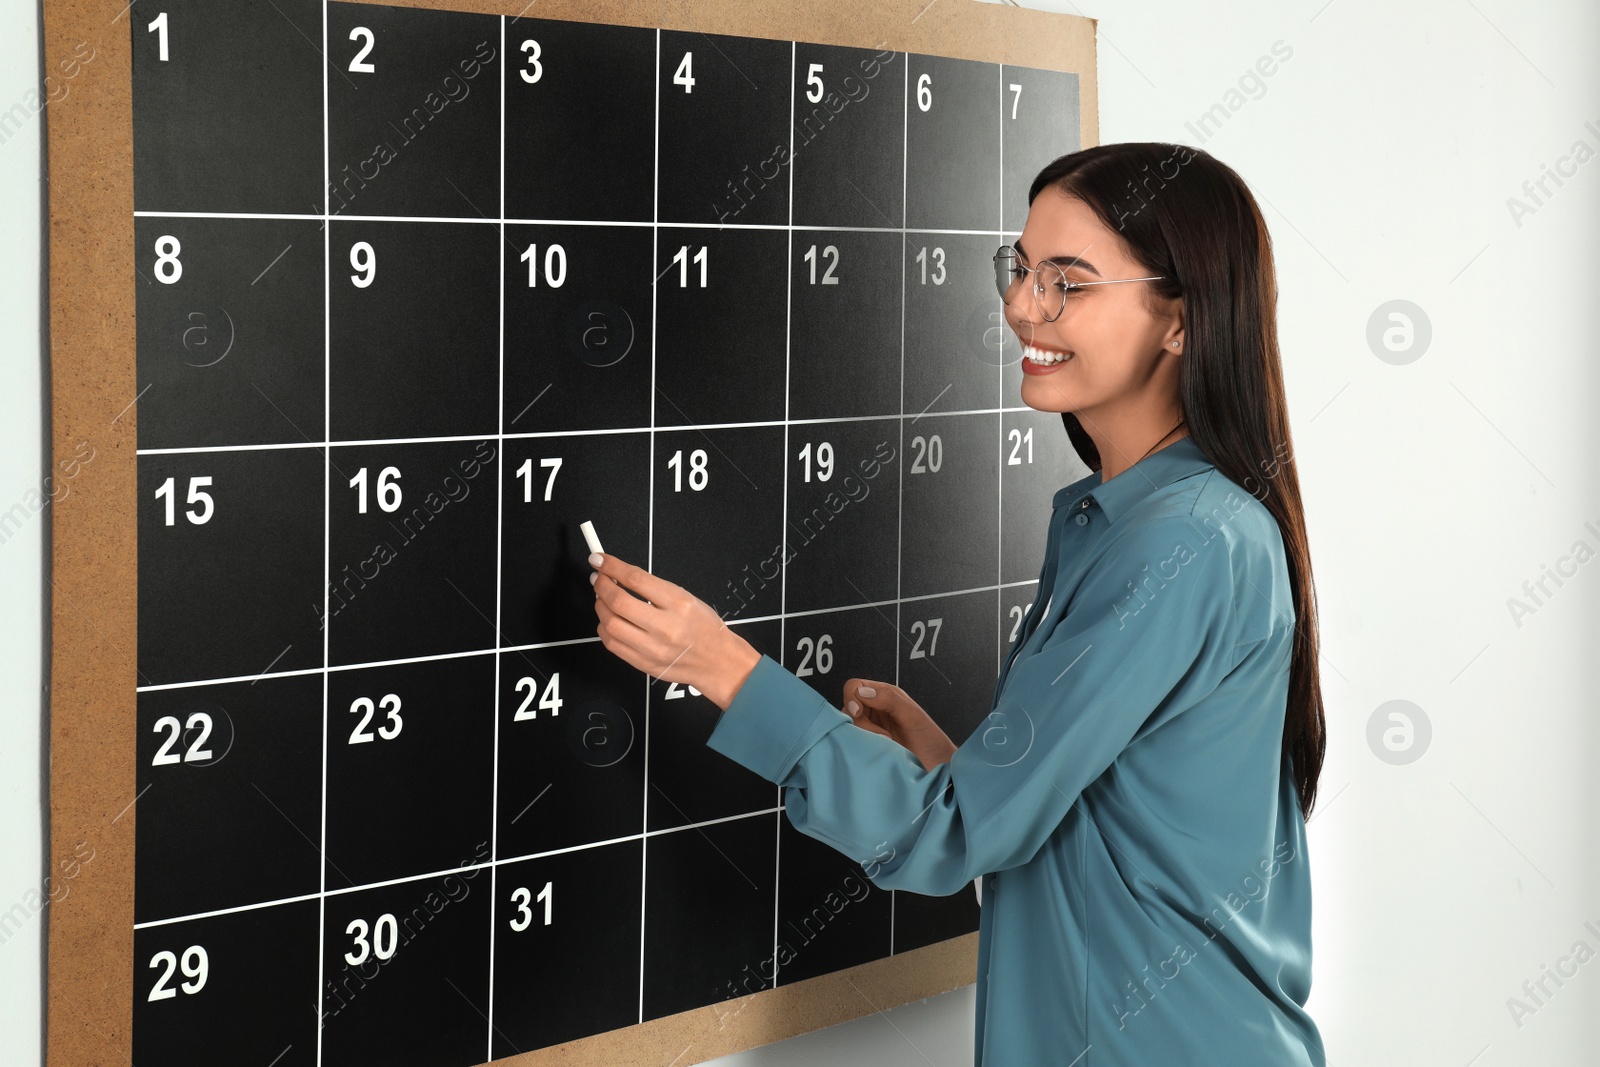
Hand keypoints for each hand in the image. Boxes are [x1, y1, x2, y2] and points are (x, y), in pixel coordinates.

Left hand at [589, 553, 760, 710]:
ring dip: (600, 607)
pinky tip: (609, 620)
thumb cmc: (704, 628)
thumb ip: (654, 588)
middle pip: (619, 602)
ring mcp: (653, 649)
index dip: (612, 566)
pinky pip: (612, 644)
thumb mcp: (687, 598)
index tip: (600, 560)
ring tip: (603, 599)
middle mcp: (666, 627)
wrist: (716, 661)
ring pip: (610, 624)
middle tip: (598, 579)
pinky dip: (604, 628)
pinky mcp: (644, 664)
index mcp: (679, 604)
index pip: (636, 580)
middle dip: (601, 585)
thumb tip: (620, 575)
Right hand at [841, 678, 956, 771]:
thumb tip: (863, 692)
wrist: (937, 768)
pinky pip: (852, 741)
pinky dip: (860, 745)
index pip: (854, 687)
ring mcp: (870, 728)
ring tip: (883, 744)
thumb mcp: (913, 715)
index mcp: (884, 695)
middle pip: (847, 707)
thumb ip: (889, 699)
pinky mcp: (867, 745)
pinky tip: (876, 751)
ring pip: (849, 725)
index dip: (852, 698)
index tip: (858, 713)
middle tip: (879, 735)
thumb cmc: (930, 740)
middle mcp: (874, 710)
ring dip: (862, 735)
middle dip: (858, 721)